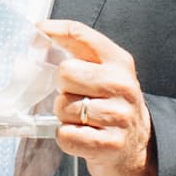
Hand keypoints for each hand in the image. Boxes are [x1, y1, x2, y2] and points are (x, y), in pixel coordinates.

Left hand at [40, 20, 155, 175]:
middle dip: (63, 88)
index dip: (54, 31)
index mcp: (119, 62)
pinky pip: (66, 135)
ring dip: (64, 116)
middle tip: (76, 97)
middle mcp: (122, 85)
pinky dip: (67, 137)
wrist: (137, 144)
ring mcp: (118, 116)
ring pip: (63, 107)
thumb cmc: (111, 104)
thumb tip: (39, 34)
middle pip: (65, 73)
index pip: (81, 35)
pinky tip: (82, 135)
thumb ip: (77, 51)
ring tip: (82, 119)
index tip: (39, 31)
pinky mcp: (109, 144)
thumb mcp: (104, 72)